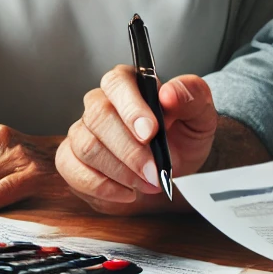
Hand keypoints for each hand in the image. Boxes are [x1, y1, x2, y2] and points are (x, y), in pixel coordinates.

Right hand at [56, 67, 217, 214]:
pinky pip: (72, 171)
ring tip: (150, 182)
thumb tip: (169, 93)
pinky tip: (127, 192)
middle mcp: (100, 101)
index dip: (131, 108)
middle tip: (155, 170)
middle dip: (129, 149)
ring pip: (87, 147)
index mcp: (129, 82)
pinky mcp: (72, 159)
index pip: (117, 83)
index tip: (151, 132)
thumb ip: (191, 95)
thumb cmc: (185, 131)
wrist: (177, 162)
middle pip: (99, 118)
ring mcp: (82, 130)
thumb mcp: (201, 112)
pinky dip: (101, 187)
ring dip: (120, 172)